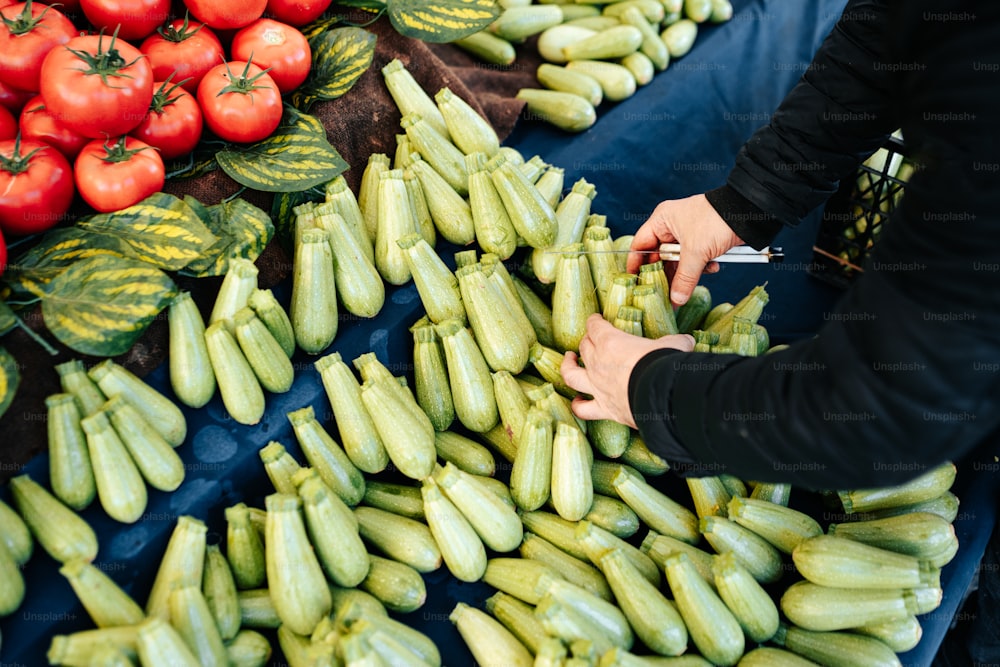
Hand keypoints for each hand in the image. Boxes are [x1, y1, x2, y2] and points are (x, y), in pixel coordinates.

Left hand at [560, 314, 694, 427]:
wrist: (663, 396)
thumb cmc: (665, 364)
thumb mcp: (674, 344)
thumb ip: (676, 341)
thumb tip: (687, 341)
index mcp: (611, 342)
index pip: (595, 326)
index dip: (595, 321)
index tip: (597, 320)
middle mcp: (598, 362)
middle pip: (585, 347)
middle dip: (587, 341)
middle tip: (592, 340)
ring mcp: (597, 386)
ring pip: (571, 374)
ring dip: (568, 365)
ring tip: (569, 359)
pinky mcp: (603, 408)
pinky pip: (583, 408)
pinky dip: (578, 405)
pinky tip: (577, 402)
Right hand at [627, 194, 743, 306]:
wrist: (748, 212)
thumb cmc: (716, 221)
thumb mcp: (696, 252)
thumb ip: (684, 278)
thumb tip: (676, 300)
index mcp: (662, 221)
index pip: (640, 245)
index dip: (636, 264)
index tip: (634, 282)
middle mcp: (671, 227)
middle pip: (660, 257)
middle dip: (666, 275)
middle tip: (664, 293)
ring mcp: (687, 234)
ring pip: (679, 261)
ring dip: (687, 273)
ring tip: (689, 287)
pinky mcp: (702, 241)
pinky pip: (695, 260)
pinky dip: (701, 267)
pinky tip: (711, 268)